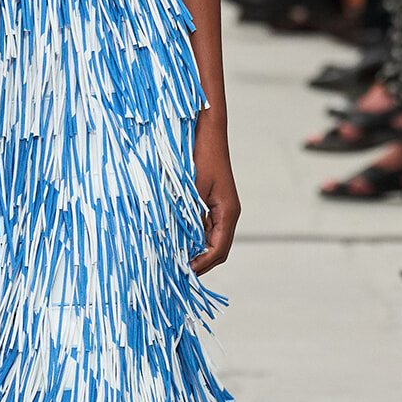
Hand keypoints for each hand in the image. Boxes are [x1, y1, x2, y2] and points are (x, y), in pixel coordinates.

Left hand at [190, 113, 239, 273]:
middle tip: (176, 270)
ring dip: (194, 249)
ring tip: (173, 258)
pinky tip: (176, 238)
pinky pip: (203, 225)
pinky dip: (191, 235)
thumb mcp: (192, 188)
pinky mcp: (211, 201)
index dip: (203, 264)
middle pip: (216, 249)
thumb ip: (188, 215)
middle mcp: (227, 212)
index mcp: (228, 212)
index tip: (185, 272)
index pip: (219, 250)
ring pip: (209, 239)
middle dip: (199, 262)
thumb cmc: (201, 154)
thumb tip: (176, 241)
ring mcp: (220, 207)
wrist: (206, 130)